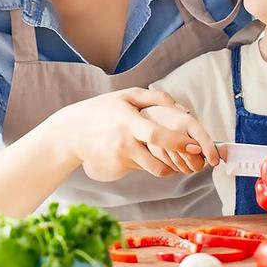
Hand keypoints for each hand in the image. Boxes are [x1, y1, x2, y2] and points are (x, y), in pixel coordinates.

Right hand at [58, 87, 204, 181]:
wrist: (72, 131)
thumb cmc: (103, 109)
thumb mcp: (127, 95)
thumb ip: (156, 98)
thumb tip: (183, 109)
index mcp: (129, 123)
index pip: (157, 136)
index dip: (178, 142)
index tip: (195, 146)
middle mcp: (124, 144)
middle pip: (157, 163)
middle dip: (178, 163)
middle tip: (191, 156)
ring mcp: (119, 159)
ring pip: (152, 170)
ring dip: (166, 165)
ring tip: (172, 153)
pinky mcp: (117, 169)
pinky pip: (141, 168)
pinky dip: (149, 162)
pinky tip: (146, 152)